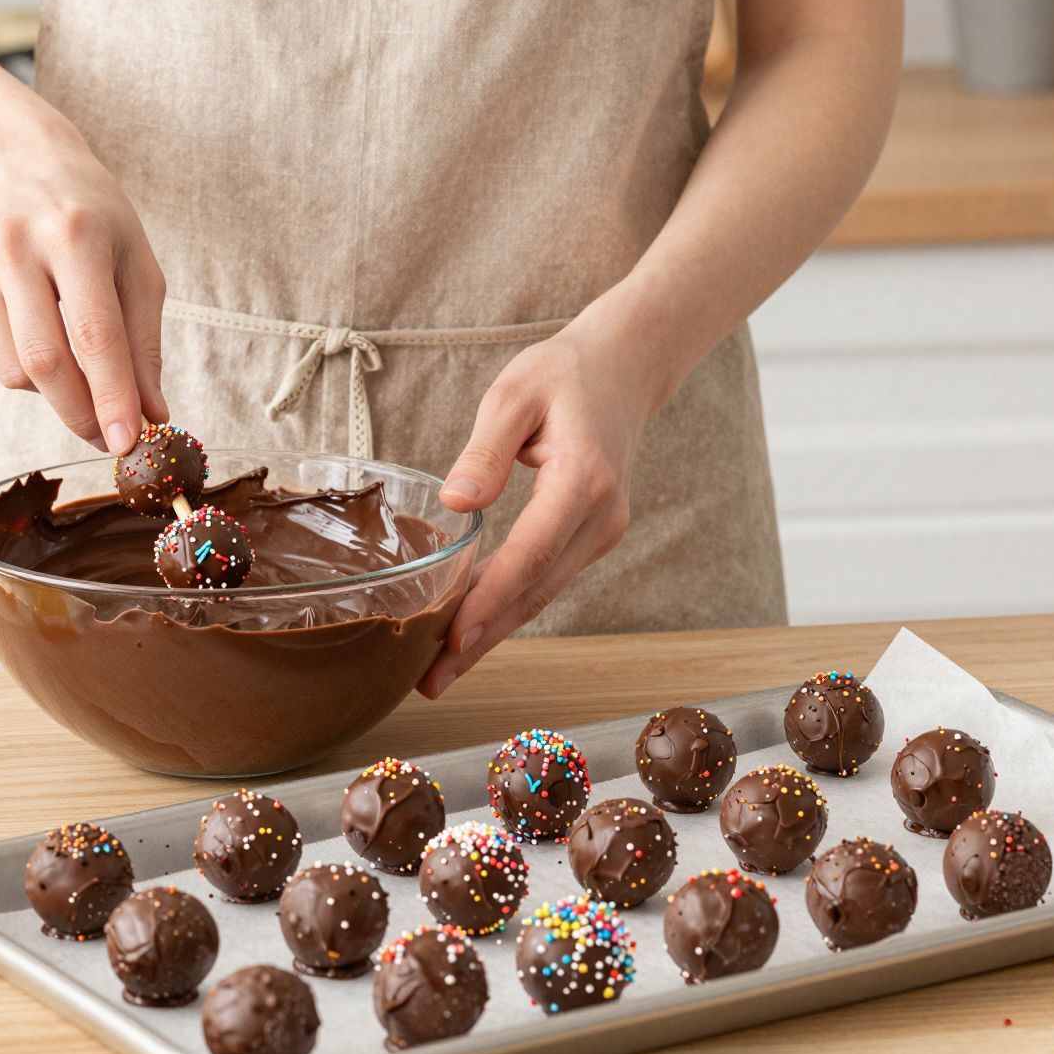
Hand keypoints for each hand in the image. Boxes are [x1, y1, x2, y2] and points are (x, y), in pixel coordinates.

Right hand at [0, 115, 167, 453]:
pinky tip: (33, 330)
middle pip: (45, 361)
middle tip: (107, 435)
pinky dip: (18, 368)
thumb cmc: (92, 220)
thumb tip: (152, 416)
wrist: (17, 166)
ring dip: (51, 390)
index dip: (111, 395)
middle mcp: (15, 246)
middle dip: (81, 413)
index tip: (127, 442)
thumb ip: (145, 344)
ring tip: (72, 356)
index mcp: (76, 234)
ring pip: (13, 372)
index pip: (94, 332)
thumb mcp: (137, 266)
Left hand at [420, 313, 658, 696]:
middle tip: (431, 683)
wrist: (623, 370)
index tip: (453, 639)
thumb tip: (455, 503)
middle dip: (482, 640)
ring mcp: (601, 533)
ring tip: (439, 672)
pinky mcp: (590, 537)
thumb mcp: (514, 394)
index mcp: (583, 481)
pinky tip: (467, 630)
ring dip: (491, 633)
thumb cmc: (563, 375)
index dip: (490, 600)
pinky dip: (506, 606)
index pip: (531, 553)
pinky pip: (544, 579)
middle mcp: (601, 518)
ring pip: (540, 594)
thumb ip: (486, 450)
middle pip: (535, 592)